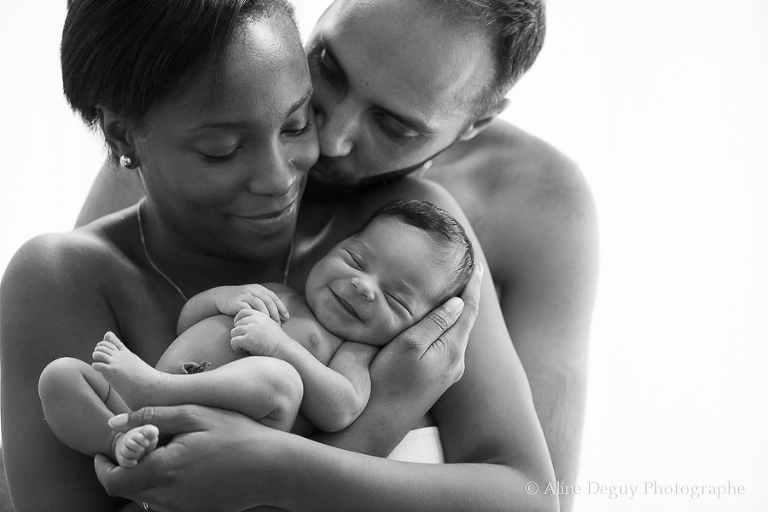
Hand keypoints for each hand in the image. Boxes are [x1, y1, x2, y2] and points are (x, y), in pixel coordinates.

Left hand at [95, 406, 282, 511]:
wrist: (273, 467)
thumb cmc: (237, 434)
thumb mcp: (196, 414)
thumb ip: (152, 417)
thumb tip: (114, 424)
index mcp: (164, 469)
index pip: (113, 480)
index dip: (104, 465)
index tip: (109, 449)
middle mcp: (168, 497)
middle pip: (127, 489)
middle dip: (125, 467)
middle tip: (142, 444)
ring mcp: (182, 509)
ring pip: (145, 497)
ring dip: (145, 476)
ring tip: (168, 451)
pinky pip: (166, 502)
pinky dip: (165, 485)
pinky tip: (186, 465)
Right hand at [213, 285, 288, 323]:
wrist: (220, 297)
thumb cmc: (240, 300)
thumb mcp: (252, 298)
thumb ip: (263, 303)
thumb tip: (279, 315)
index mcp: (259, 289)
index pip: (274, 297)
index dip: (281, 307)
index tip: (287, 317)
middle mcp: (253, 290)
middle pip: (268, 300)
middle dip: (275, 313)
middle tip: (279, 323)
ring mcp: (245, 295)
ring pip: (260, 304)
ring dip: (266, 314)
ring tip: (270, 324)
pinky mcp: (237, 301)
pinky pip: (248, 309)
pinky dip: (254, 316)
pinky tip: (257, 323)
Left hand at [230, 308, 292, 356]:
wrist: (283, 348)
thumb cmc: (276, 340)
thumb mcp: (269, 323)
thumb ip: (258, 320)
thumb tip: (245, 322)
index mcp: (259, 315)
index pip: (242, 312)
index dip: (238, 320)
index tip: (242, 329)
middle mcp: (254, 320)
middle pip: (236, 324)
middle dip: (240, 333)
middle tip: (248, 341)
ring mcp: (250, 329)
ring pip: (233, 333)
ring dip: (238, 340)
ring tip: (247, 346)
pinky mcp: (248, 339)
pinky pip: (233, 342)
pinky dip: (237, 348)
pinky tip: (245, 350)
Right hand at [370, 263, 482, 413]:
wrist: (377, 424)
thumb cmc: (387, 382)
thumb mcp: (408, 346)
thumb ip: (434, 323)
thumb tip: (458, 302)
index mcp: (452, 350)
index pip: (469, 310)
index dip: (473, 285)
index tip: (476, 265)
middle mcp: (455, 363)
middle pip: (465, 321)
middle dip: (467, 296)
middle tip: (466, 271)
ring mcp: (446, 374)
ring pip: (455, 334)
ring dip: (456, 312)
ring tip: (452, 291)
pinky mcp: (435, 381)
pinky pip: (446, 345)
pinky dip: (445, 327)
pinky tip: (435, 323)